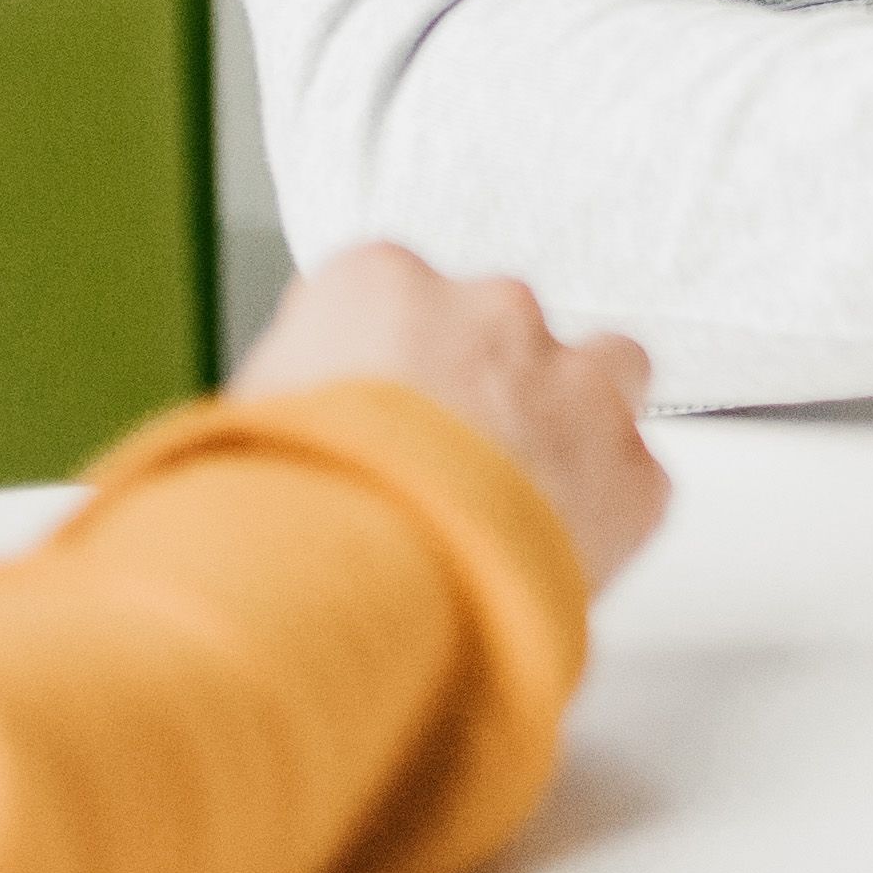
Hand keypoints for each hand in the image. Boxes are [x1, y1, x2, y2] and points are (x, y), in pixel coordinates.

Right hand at [233, 244, 669, 587]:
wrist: (358, 586)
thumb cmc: (277, 514)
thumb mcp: (240, 433)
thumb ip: (295, 407)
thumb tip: (291, 446)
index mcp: (377, 286)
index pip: (392, 295)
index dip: (387, 367)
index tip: (377, 418)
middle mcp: (488, 309)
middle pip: (503, 328)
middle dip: (487, 388)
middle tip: (450, 472)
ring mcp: (572, 380)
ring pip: (606, 370)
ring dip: (575, 423)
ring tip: (524, 504)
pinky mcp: (630, 468)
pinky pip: (632, 481)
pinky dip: (602, 519)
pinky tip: (546, 565)